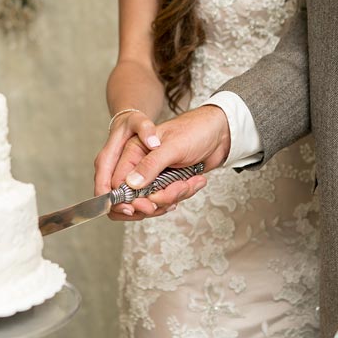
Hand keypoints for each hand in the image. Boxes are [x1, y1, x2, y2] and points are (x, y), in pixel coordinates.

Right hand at [95, 109, 162, 218]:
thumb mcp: (140, 122)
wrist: (135, 125)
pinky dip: (146, 206)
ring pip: (122, 207)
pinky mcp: (126, 185)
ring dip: (141, 211)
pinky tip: (163, 202)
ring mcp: (117, 180)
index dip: (115, 201)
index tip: (131, 207)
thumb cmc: (134, 123)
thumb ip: (146, 131)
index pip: (103, 186)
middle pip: (112, 203)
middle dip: (132, 210)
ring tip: (161, 206)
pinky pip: (131, 203)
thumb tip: (153, 144)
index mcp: (107, 159)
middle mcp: (108, 172)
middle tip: (152, 208)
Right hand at [110, 105, 231, 218]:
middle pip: (133, 197)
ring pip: (152, 200)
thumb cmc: (195, 130)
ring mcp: (154, 175)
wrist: (219, 133)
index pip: (117, 181)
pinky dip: (182, 195)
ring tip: (187, 183)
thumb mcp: (173, 147)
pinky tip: (194, 182)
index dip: (125, 198)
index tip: (141, 206)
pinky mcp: (167, 182)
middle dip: (154, 201)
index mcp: (134, 151)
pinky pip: (167, 199)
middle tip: (171, 197)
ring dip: (172, 197)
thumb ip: (151, 165)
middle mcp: (140, 164)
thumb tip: (131, 184)